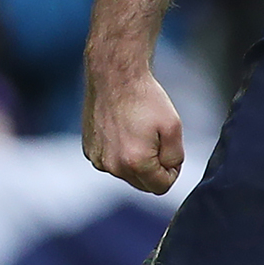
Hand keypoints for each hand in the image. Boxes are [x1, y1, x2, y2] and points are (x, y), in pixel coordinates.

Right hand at [83, 62, 185, 194]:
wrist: (115, 77)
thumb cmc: (146, 99)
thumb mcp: (173, 127)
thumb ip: (175, 157)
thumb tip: (169, 170)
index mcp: (135, 163)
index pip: (161, 187)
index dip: (172, 172)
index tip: (170, 151)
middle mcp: (112, 166)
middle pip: (143, 184)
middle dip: (154, 169)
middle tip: (157, 140)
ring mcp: (97, 159)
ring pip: (126, 173)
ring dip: (137, 161)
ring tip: (139, 133)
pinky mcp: (89, 151)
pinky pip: (112, 162)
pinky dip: (120, 153)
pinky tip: (124, 131)